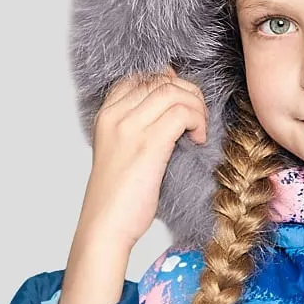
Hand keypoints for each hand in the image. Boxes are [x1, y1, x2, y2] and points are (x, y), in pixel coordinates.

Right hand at [59, 70, 207, 303]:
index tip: (182, 104)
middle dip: (189, 94)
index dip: (168, 84)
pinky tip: (198, 141)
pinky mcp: (148, 144)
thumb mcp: (122, 153)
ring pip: (174, 92)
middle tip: (198, 119)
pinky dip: (198, 122)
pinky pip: (182, 113)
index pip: (140, 77)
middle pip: (161, 80)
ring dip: (196, 107)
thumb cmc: (119, 197)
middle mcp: (115, 115)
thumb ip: (139, 127)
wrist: (105, 226)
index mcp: (106, 115)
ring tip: (199, 131)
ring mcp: (129, 127)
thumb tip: (169, 101)